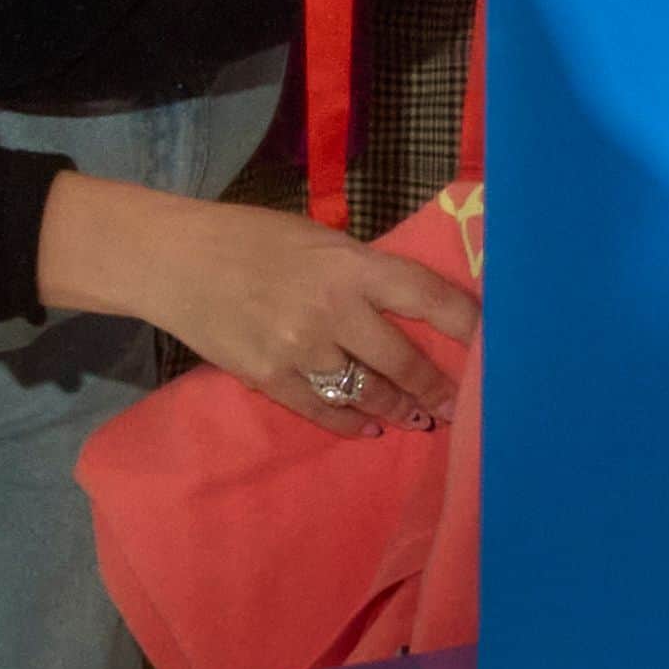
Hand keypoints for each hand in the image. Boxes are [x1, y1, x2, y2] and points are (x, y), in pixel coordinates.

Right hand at [57, 183, 473, 433]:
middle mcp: (332, 310)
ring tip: (420, 419)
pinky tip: (370, 429)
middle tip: (457, 405)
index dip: (466, 323)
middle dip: (436, 388)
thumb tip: (406, 303)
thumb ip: (360, 272)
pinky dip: (350, 423)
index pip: (426, 296)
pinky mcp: (269, 378)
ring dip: (399, 410)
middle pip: (403, 360)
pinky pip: (322, 410)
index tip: (492, 344)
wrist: (176, 261)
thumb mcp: (317, 239)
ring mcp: (300, 349)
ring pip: (368, 393)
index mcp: (350, 265)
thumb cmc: (251, 239)